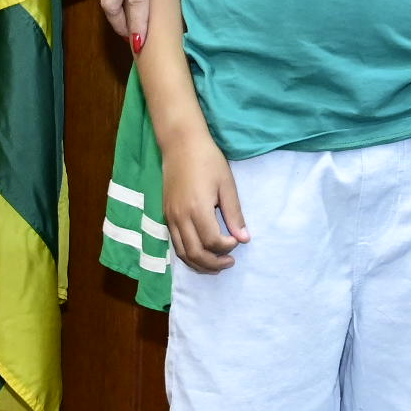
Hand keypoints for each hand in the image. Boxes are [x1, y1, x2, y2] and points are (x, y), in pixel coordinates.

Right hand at [159, 126, 250, 272]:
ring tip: (216, 265)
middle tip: (230, 263)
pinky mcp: (165, 215)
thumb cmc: (208, 161)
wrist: (181, 145)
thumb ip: (234, 214)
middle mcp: (180, 218)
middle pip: (195, 253)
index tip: (238, 240)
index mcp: (197, 209)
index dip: (227, 247)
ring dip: (199, 263)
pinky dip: (187, 254)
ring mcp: (170, 218)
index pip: (212, 242)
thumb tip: (244, 238)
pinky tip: (200, 253)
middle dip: (214, 263)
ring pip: (182, 252)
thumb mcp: (227, 185)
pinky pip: (175, 243)